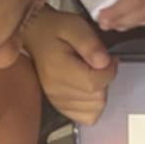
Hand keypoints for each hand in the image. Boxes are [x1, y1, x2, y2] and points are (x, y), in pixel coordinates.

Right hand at [22, 7, 117, 125]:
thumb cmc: (55, 29)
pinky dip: (93, 105)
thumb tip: (105, 62)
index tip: (110, 58)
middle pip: (97, 98)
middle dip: (104, 81)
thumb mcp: (74, 26)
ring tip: (92, 75)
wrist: (34, 35)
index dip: (110, 71)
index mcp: (58, 70)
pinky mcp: (60, 107)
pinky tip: (88, 89)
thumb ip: (90, 44)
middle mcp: (56, 90)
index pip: (94, 83)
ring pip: (95, 109)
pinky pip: (87, 117)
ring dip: (100, 93)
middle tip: (98, 65)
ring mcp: (57, 101)